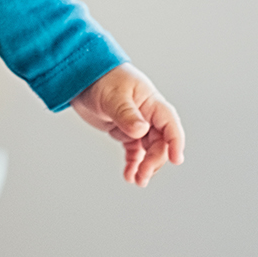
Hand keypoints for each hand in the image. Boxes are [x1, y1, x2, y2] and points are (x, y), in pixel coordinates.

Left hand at [71, 64, 184, 186]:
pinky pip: (134, 151)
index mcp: (150, 102)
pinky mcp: (124, 131)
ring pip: (148, 149)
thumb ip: (127, 114)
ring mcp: (136, 124)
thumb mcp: (114, 96)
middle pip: (159, 142)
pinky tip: (129, 174)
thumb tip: (141, 131)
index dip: (175, 141)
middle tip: (143, 175)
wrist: (81, 76)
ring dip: (145, 166)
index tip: (176, 159)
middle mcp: (147, 114)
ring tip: (138, 180)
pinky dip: (133, 163)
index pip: (169, 123)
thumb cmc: (101, 77)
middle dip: (154, 160)